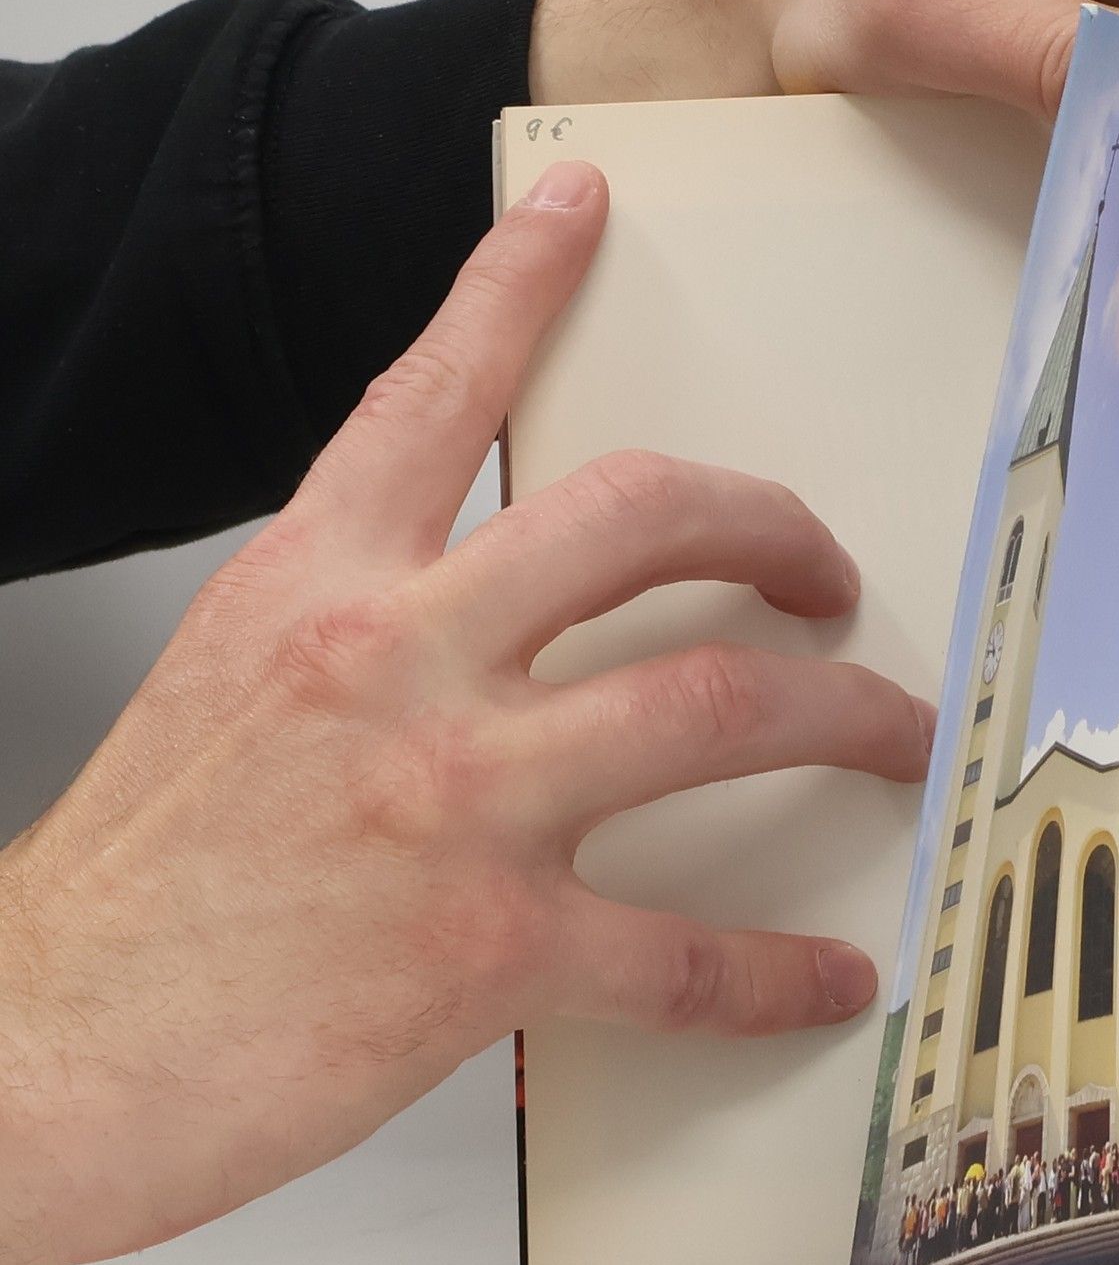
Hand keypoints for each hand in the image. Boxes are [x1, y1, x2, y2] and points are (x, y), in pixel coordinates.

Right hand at [0, 160, 933, 1264]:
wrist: (41, 1052)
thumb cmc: (138, 889)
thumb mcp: (233, 687)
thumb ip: (362, 630)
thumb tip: (492, 628)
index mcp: (317, 584)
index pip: (434, 392)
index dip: (518, 285)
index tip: (586, 212)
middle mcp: (396, 658)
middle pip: (640, 518)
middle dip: (771, 525)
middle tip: (822, 568)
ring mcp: (454, 796)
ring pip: (714, 701)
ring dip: (839, 714)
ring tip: (888, 731)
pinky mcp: (490, 946)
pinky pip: (686, 952)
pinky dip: (776, 972)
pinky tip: (827, 977)